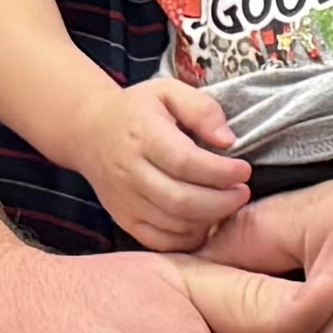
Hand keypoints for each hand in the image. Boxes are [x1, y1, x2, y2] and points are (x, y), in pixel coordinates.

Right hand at [72, 76, 247, 251]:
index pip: (185, 162)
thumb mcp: (168, 91)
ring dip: (208, 220)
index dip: (220, 172)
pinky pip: (158, 240)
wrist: (88, 130)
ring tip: (227, 205)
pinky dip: (186, 239)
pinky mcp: (123, 218)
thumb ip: (201, 110)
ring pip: (172, 224)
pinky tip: (204, 222)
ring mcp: (124, 200)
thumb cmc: (136, 110)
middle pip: (181, 200)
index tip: (244, 170)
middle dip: (222, 202)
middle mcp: (130, 172)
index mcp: (143, 136)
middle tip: (242, 192)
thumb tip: (228, 141)